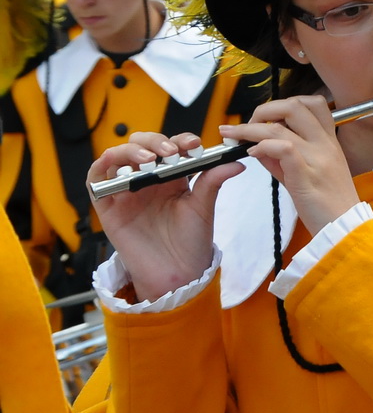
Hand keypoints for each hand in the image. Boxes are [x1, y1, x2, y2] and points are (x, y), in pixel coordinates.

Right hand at [89, 132, 242, 300]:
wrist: (177, 272)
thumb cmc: (191, 241)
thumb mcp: (202, 207)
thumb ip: (213, 181)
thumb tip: (236, 162)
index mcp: (172, 177)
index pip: (171, 146)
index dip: (181, 140)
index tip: (194, 144)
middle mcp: (147, 179)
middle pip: (143, 145)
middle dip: (156, 142)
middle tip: (171, 153)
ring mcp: (126, 190)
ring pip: (119, 156)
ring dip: (132, 150)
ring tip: (150, 160)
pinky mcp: (107, 205)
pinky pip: (96, 178)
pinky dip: (103, 164)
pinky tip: (117, 162)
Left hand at [218, 96, 358, 235]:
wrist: (345, 229)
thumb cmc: (329, 204)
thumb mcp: (308, 174)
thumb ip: (283, 158)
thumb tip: (258, 145)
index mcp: (329, 141)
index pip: (313, 104)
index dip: (285, 104)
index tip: (267, 118)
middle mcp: (325, 144)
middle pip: (294, 106)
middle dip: (264, 110)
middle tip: (248, 124)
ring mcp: (317, 158)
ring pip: (280, 128)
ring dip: (249, 129)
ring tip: (235, 137)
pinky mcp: (306, 175)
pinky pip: (282, 148)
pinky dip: (262, 146)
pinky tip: (253, 154)